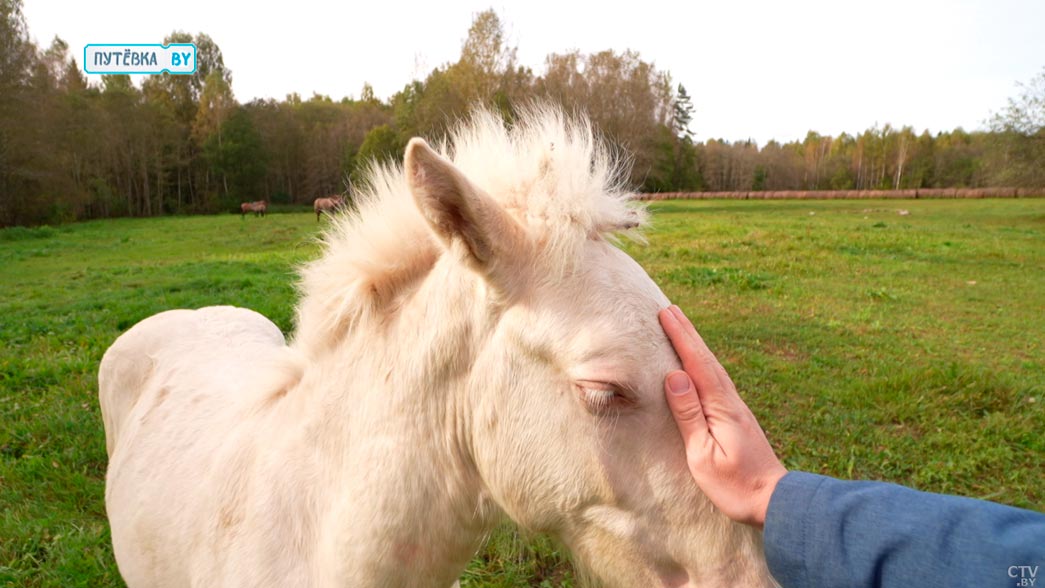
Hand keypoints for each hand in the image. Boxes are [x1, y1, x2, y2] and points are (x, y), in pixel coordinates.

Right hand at [659, 305, 786, 528]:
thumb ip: (689, 414)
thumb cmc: (734, 484)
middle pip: (706, 359)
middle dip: (688, 333)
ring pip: (713, 367)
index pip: (696, 364)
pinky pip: (716, 380)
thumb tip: (675, 376)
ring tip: (682, 327)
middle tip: (670, 308)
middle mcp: (731, 401)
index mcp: (721, 407)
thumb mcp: (704, 454)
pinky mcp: (736, 416)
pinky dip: (704, 363)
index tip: (665, 314)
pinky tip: (699, 364)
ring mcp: (736, 408)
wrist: (773, 499)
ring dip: (696, 345)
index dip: (681, 338)